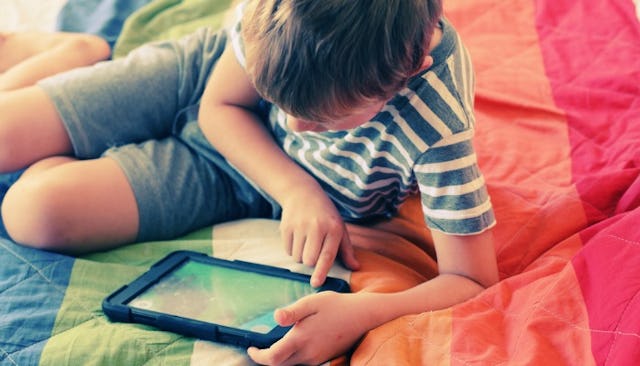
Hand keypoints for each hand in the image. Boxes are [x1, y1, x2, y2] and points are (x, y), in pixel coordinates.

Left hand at [247, 291, 372, 365]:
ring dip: (280, 357)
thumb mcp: (312, 302)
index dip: (258, 356)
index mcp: (301, 339)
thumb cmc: (336, 306)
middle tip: (258, 347)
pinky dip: (292, 356)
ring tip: (275, 344)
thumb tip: (275, 317)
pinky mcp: (323, 358)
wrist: (362, 316)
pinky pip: (302, 362)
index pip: (273, 358)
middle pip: (280, 364)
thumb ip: (292, 312)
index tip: (251, 348)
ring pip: (291, 364)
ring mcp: (317, 358)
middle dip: (267, 358)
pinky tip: (293, 344)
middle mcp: (308, 354)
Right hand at [279, 187, 359, 286]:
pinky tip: (298, 237)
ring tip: (306, 241)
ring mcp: (299, 226)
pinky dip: (293, 249)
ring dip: (301, 256)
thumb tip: (355, 267)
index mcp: (333, 228)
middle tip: (314, 250)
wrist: (302, 192)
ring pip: (297, 257)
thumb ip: (346, 250)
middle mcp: (316, 227)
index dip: (321, 271)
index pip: (327, 255)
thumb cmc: (326, 215)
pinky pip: (288, 250)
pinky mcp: (286, 227)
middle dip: (311, 262)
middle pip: (309, 260)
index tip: (316, 283)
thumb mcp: (340, 228)